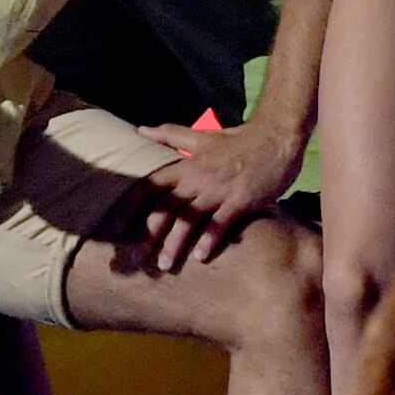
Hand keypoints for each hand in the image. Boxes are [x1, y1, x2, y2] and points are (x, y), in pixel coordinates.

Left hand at [142, 117, 304, 268]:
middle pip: (166, 208)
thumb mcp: (203, 136)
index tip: (116, 229)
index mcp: (187, 164)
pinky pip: (220, 224)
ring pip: (190, 220)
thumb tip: (140, 130)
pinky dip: (209, 240)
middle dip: (149, 234)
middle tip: (137, 258)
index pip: (150, 186)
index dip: (130, 207)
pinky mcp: (240, 200)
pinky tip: (200, 257)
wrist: (278, 137)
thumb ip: (171, 135)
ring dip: (175, 244)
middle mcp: (198, 178)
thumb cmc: (240, 139)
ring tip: (165, 264)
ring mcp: (219, 190)